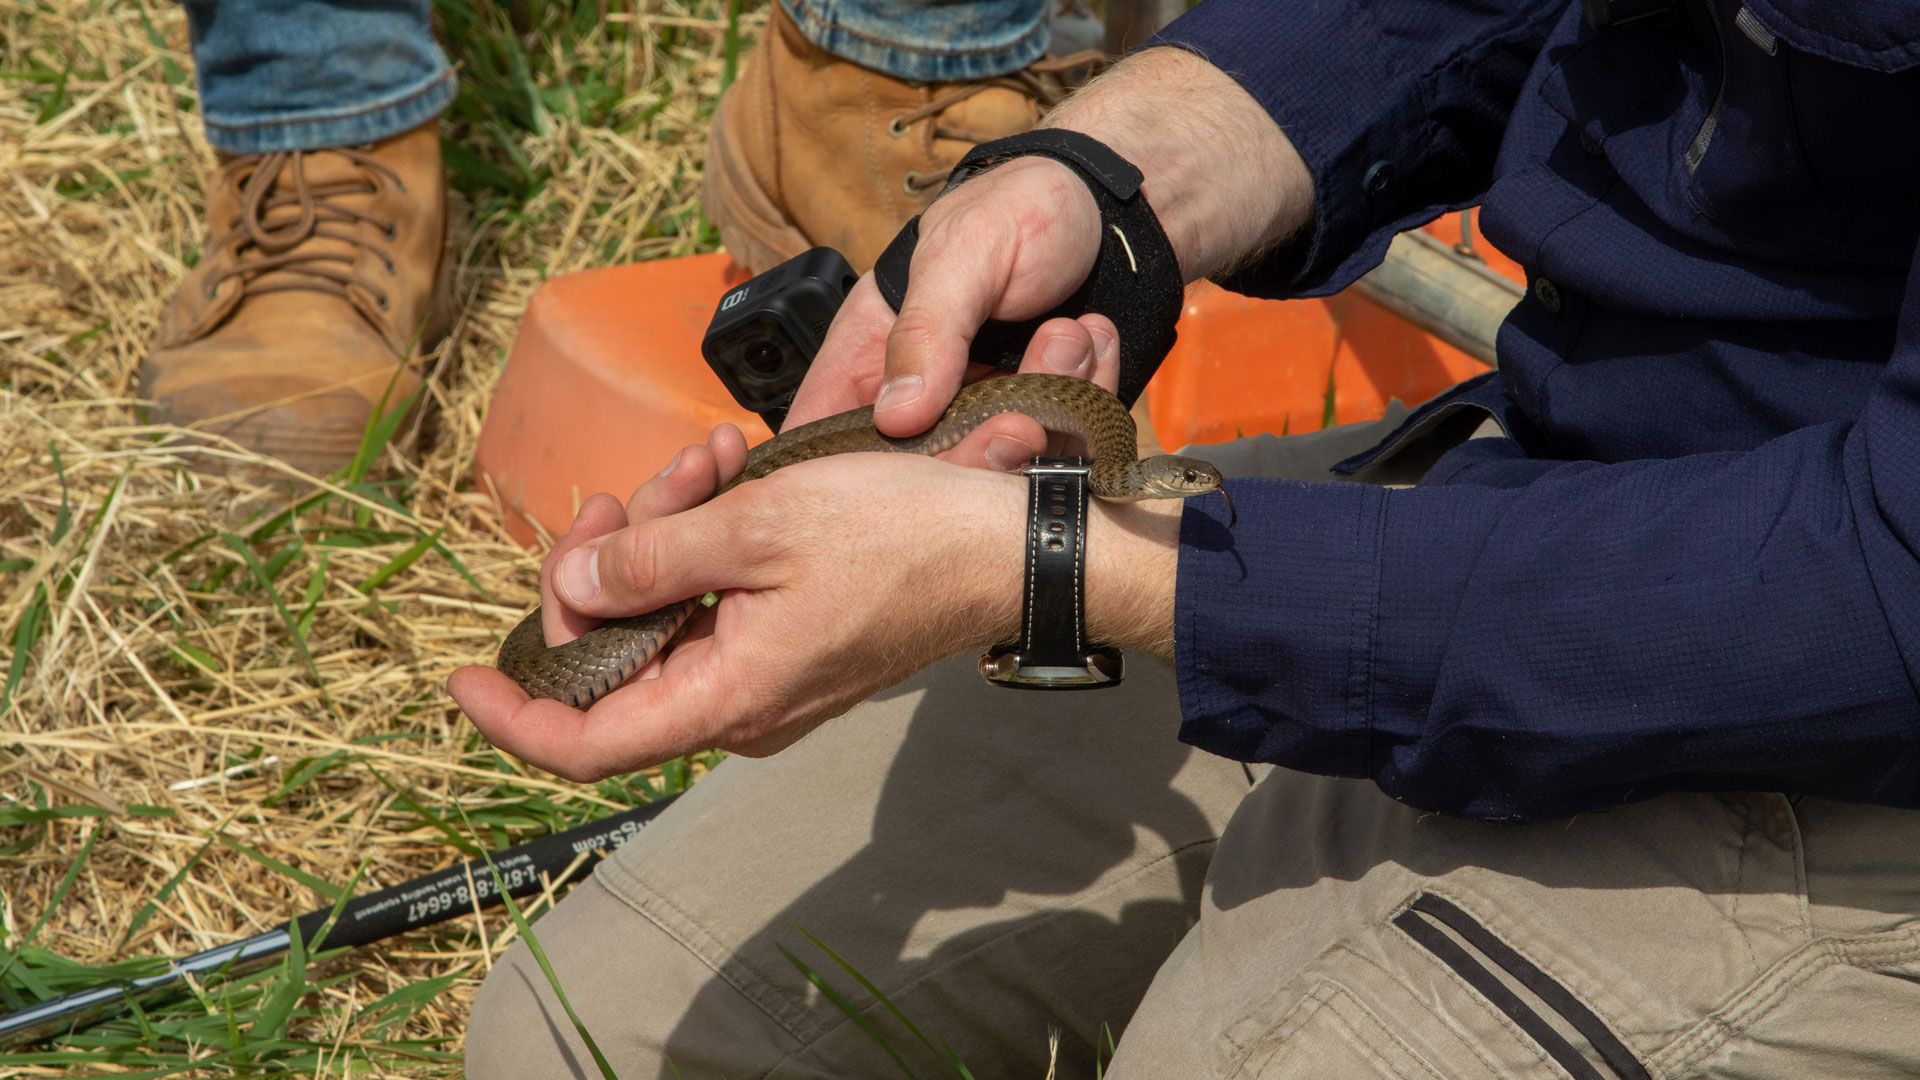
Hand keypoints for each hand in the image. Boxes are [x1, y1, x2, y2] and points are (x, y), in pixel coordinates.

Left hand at [448, 435, 1183, 781]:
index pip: (582, 744)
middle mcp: (738, 703)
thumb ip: (653, 559)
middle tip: (629, 489)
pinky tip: (729, 472)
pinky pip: (714, 602)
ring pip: (665, 615)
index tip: (460, 675)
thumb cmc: (901, 536)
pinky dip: (705, 541)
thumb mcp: (759, 525)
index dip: (510, 717)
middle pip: (617, 656)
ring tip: (707, 458)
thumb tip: (572, 588)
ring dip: (664, 532)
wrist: (1011, 549)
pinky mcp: (790, 641)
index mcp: (724, 695)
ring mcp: (767, 675)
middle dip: (604, 564)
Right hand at [786, 155, 1121, 465]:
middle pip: (923, 480)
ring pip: (1002, 469)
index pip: (824, 442)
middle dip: (983, 447)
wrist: (1108, 208)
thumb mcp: (964, 253)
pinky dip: (1089, 394)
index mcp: (867, 357)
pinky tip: (1092, 338)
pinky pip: (1063, 447)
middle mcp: (922, 401)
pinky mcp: (1044, 426)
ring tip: (1068, 334)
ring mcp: (984, 419)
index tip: (910, 470)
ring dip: (1049, 404)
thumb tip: (896, 416)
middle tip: (1025, 412)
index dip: (847, 477)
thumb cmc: (1019, 209)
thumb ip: (926, 330)